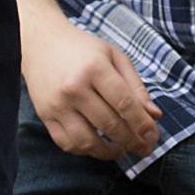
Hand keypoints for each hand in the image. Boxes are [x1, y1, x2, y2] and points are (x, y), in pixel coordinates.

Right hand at [22, 14, 160, 159]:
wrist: (41, 42)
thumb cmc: (84, 49)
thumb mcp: (115, 58)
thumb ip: (136, 86)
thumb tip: (153, 115)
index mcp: (95, 68)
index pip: (124, 103)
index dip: (141, 124)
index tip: (153, 136)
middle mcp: (74, 88)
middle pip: (109, 124)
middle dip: (131, 141)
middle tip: (144, 149)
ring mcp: (57, 104)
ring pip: (86, 141)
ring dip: (108, 152)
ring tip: (121, 150)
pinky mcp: (45, 115)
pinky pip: (66, 143)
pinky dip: (84, 151)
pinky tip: (97, 146)